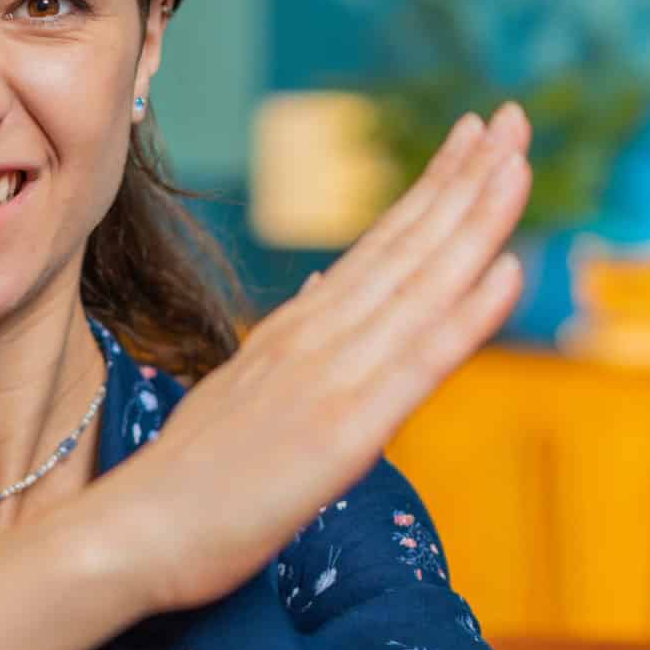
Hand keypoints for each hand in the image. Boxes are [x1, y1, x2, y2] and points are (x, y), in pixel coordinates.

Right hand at [90, 103, 533, 616]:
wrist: (130, 534)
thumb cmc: (184, 482)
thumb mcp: (240, 393)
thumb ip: (289, 341)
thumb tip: (326, 287)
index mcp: (296, 334)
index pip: (379, 247)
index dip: (432, 188)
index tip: (474, 137)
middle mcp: (316, 340)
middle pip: (406, 247)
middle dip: (466, 178)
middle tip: (513, 115)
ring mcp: (330, 380)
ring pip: (420, 287)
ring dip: (476, 220)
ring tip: (519, 160)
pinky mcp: (343, 433)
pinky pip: (418, 365)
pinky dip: (469, 316)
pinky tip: (510, 272)